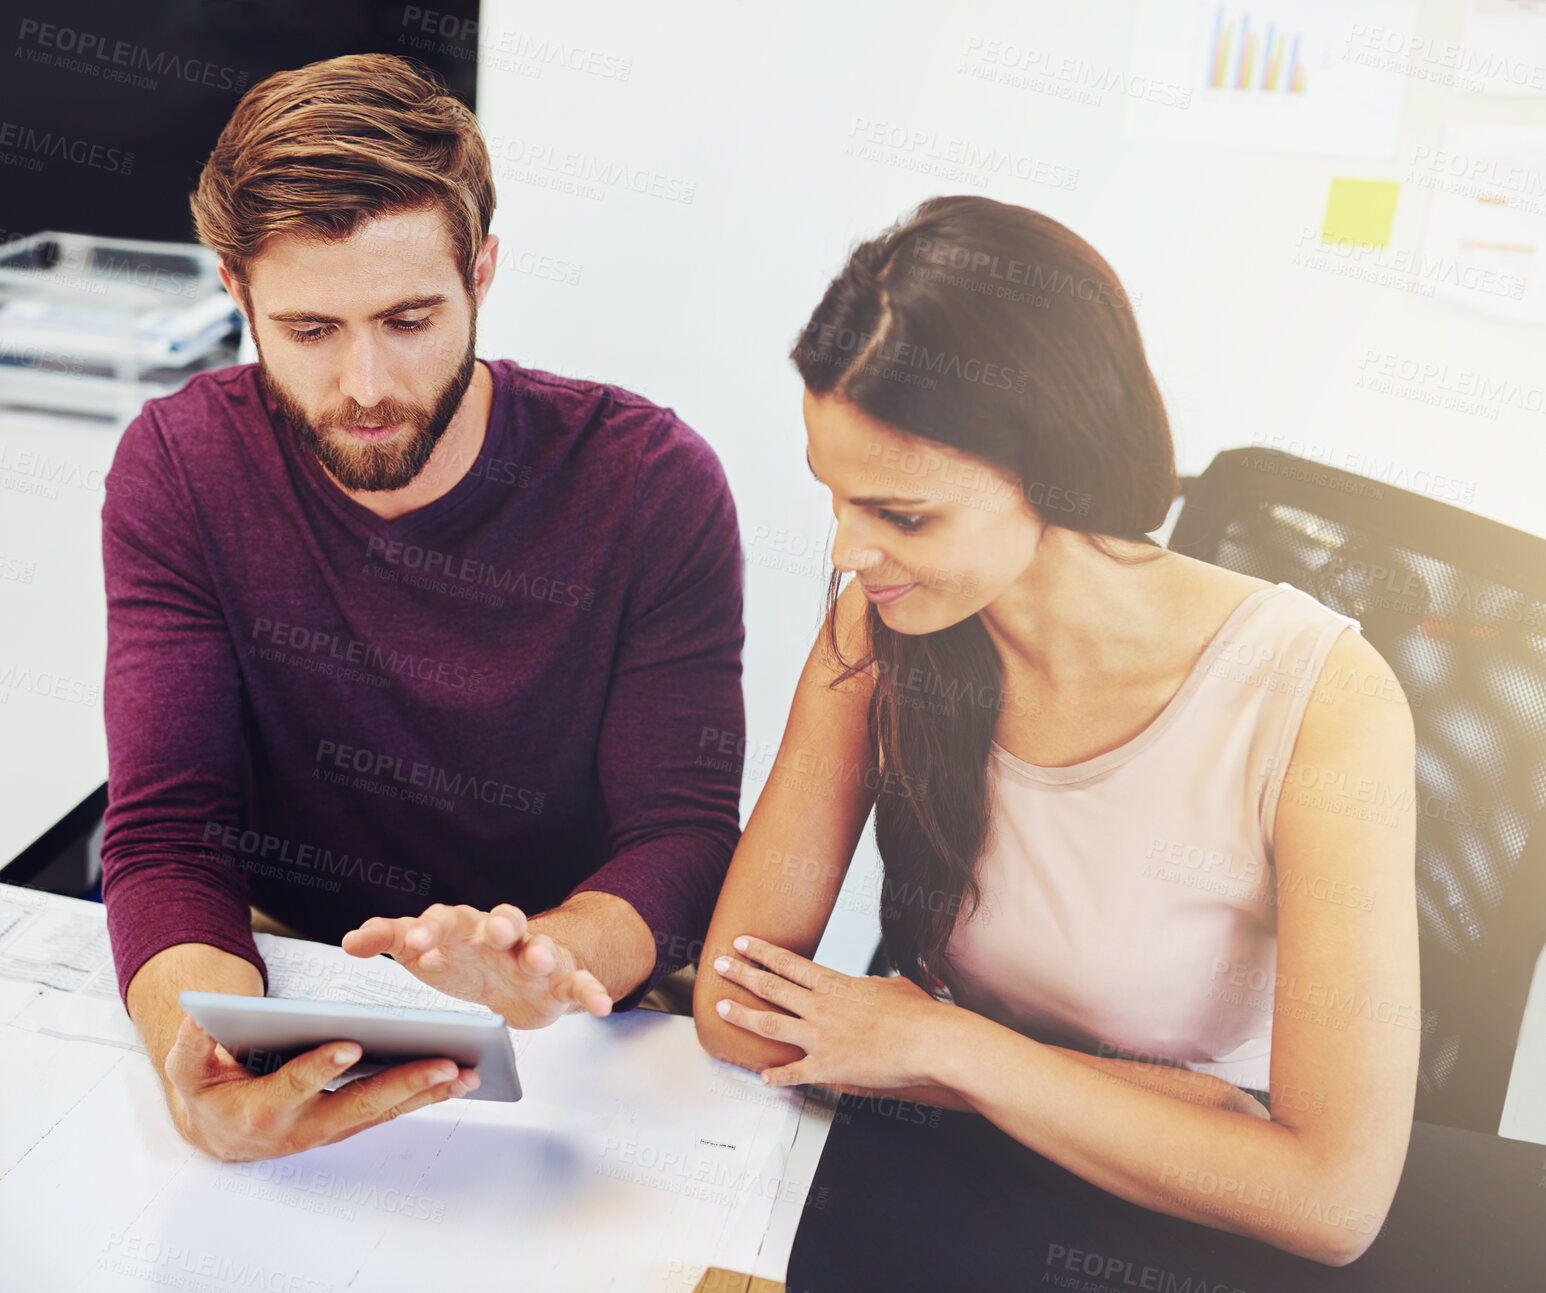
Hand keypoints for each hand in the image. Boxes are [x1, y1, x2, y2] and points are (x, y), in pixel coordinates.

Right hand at [163, 1014, 477, 1161]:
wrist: (218, 1131)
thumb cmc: (208, 1090)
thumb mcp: (188, 1067)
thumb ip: (193, 1045)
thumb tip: (199, 1018)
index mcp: (261, 1108)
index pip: (294, 1086)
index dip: (320, 1068)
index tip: (350, 1046)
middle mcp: (301, 1127)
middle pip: (357, 1105)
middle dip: (403, 1083)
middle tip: (443, 1063)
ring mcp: (329, 1130)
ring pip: (382, 1112)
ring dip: (425, 1093)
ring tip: (465, 1072)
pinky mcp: (348, 1124)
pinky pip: (389, 1112)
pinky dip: (423, 1097)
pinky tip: (456, 1080)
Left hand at [342, 902, 611, 1028]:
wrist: (519, 980)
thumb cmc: (466, 962)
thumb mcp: (428, 952)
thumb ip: (393, 940)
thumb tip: (351, 940)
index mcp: (466, 927)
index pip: (448, 919)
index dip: (432, 929)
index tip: (415, 944)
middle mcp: (503, 935)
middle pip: (502, 919)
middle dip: (497, 923)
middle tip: (489, 932)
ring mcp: (534, 955)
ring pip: (541, 945)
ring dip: (540, 948)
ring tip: (536, 957)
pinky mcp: (561, 979)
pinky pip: (579, 981)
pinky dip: (592, 990)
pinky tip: (602, 1006)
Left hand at [711, 935, 949, 1088]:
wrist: (928, 1041)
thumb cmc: (919, 1013)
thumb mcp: (893, 987)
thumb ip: (874, 986)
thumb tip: (872, 986)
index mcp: (836, 984)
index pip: (789, 963)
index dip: (762, 951)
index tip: (742, 942)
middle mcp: (821, 1007)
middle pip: (771, 986)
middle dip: (741, 973)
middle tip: (720, 964)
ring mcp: (821, 1037)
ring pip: (771, 1023)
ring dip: (744, 1015)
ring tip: (722, 1008)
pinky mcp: (828, 1067)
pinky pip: (795, 1072)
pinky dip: (777, 1076)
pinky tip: (763, 1077)